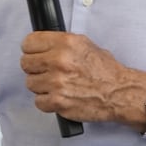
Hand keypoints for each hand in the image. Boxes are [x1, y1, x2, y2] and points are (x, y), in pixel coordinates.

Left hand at [19, 32, 145, 124]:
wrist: (119, 92)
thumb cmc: (104, 70)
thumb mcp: (85, 44)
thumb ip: (60, 43)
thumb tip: (40, 45)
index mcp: (65, 43)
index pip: (28, 43)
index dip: (31, 49)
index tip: (35, 54)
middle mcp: (59, 61)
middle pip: (25, 63)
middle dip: (35, 68)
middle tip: (47, 71)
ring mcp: (57, 82)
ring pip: (30, 83)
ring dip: (41, 86)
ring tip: (56, 85)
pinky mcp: (58, 102)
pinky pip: (38, 102)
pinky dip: (47, 102)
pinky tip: (59, 97)